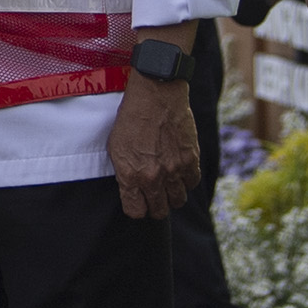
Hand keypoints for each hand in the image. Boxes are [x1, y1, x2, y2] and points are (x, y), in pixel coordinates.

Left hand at [108, 53, 204, 218]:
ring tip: (167, 186)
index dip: (137, 209)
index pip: (136, 211)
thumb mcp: (115, 147)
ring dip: (172, 196)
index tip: (138, 204)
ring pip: (178, 200)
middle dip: (155, 207)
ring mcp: (174, 170)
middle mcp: (153, 177)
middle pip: (159, 210)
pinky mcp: (191, 160)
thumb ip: (124, 172)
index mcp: (130, 175)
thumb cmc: (131, 119)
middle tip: (154, 199)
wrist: (155, 96)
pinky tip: (180, 173)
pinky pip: (192, 183)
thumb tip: (131, 188)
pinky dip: (186, 181)